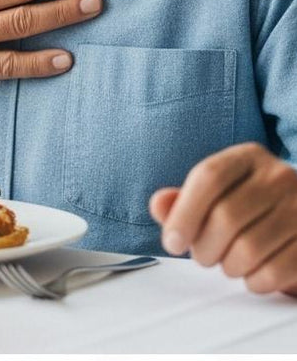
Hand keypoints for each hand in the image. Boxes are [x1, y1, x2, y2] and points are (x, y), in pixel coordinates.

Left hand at [150, 142, 296, 295]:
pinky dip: (254, 282)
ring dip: (228, 266)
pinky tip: (252, 274)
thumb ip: (182, 201)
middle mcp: (278, 176)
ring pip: (249, 248)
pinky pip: (274, 271)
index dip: (183, 214)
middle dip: (204, 247)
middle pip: (226, 216)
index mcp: (248, 156)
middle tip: (203, 255)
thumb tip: (159, 204)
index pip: (209, 177)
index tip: (172, 242)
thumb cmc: (247, 208)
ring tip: (228, 262)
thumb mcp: (214, 195)